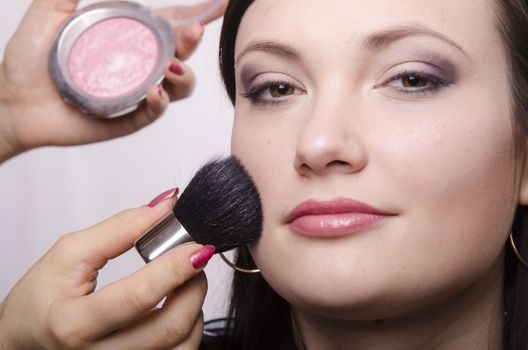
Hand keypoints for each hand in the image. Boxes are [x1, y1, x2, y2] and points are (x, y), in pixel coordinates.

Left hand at [0, 0, 226, 161]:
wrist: (12, 102)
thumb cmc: (29, 60)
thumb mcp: (49, 13)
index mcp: (126, 37)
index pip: (168, 23)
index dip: (196, 13)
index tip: (219, 5)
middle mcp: (136, 65)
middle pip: (180, 54)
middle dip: (193, 43)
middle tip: (193, 31)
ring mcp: (134, 93)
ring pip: (178, 87)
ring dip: (184, 76)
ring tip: (172, 68)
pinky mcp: (126, 118)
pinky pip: (152, 112)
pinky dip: (159, 103)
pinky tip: (153, 92)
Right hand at [0, 193, 212, 348]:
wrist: (23, 343)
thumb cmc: (40, 301)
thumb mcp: (68, 255)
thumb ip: (120, 228)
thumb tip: (165, 207)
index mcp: (74, 324)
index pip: (139, 296)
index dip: (175, 268)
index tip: (197, 246)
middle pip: (172, 326)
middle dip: (194, 285)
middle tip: (193, 259)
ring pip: (183, 345)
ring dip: (195, 307)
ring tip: (182, 282)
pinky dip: (189, 328)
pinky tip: (175, 307)